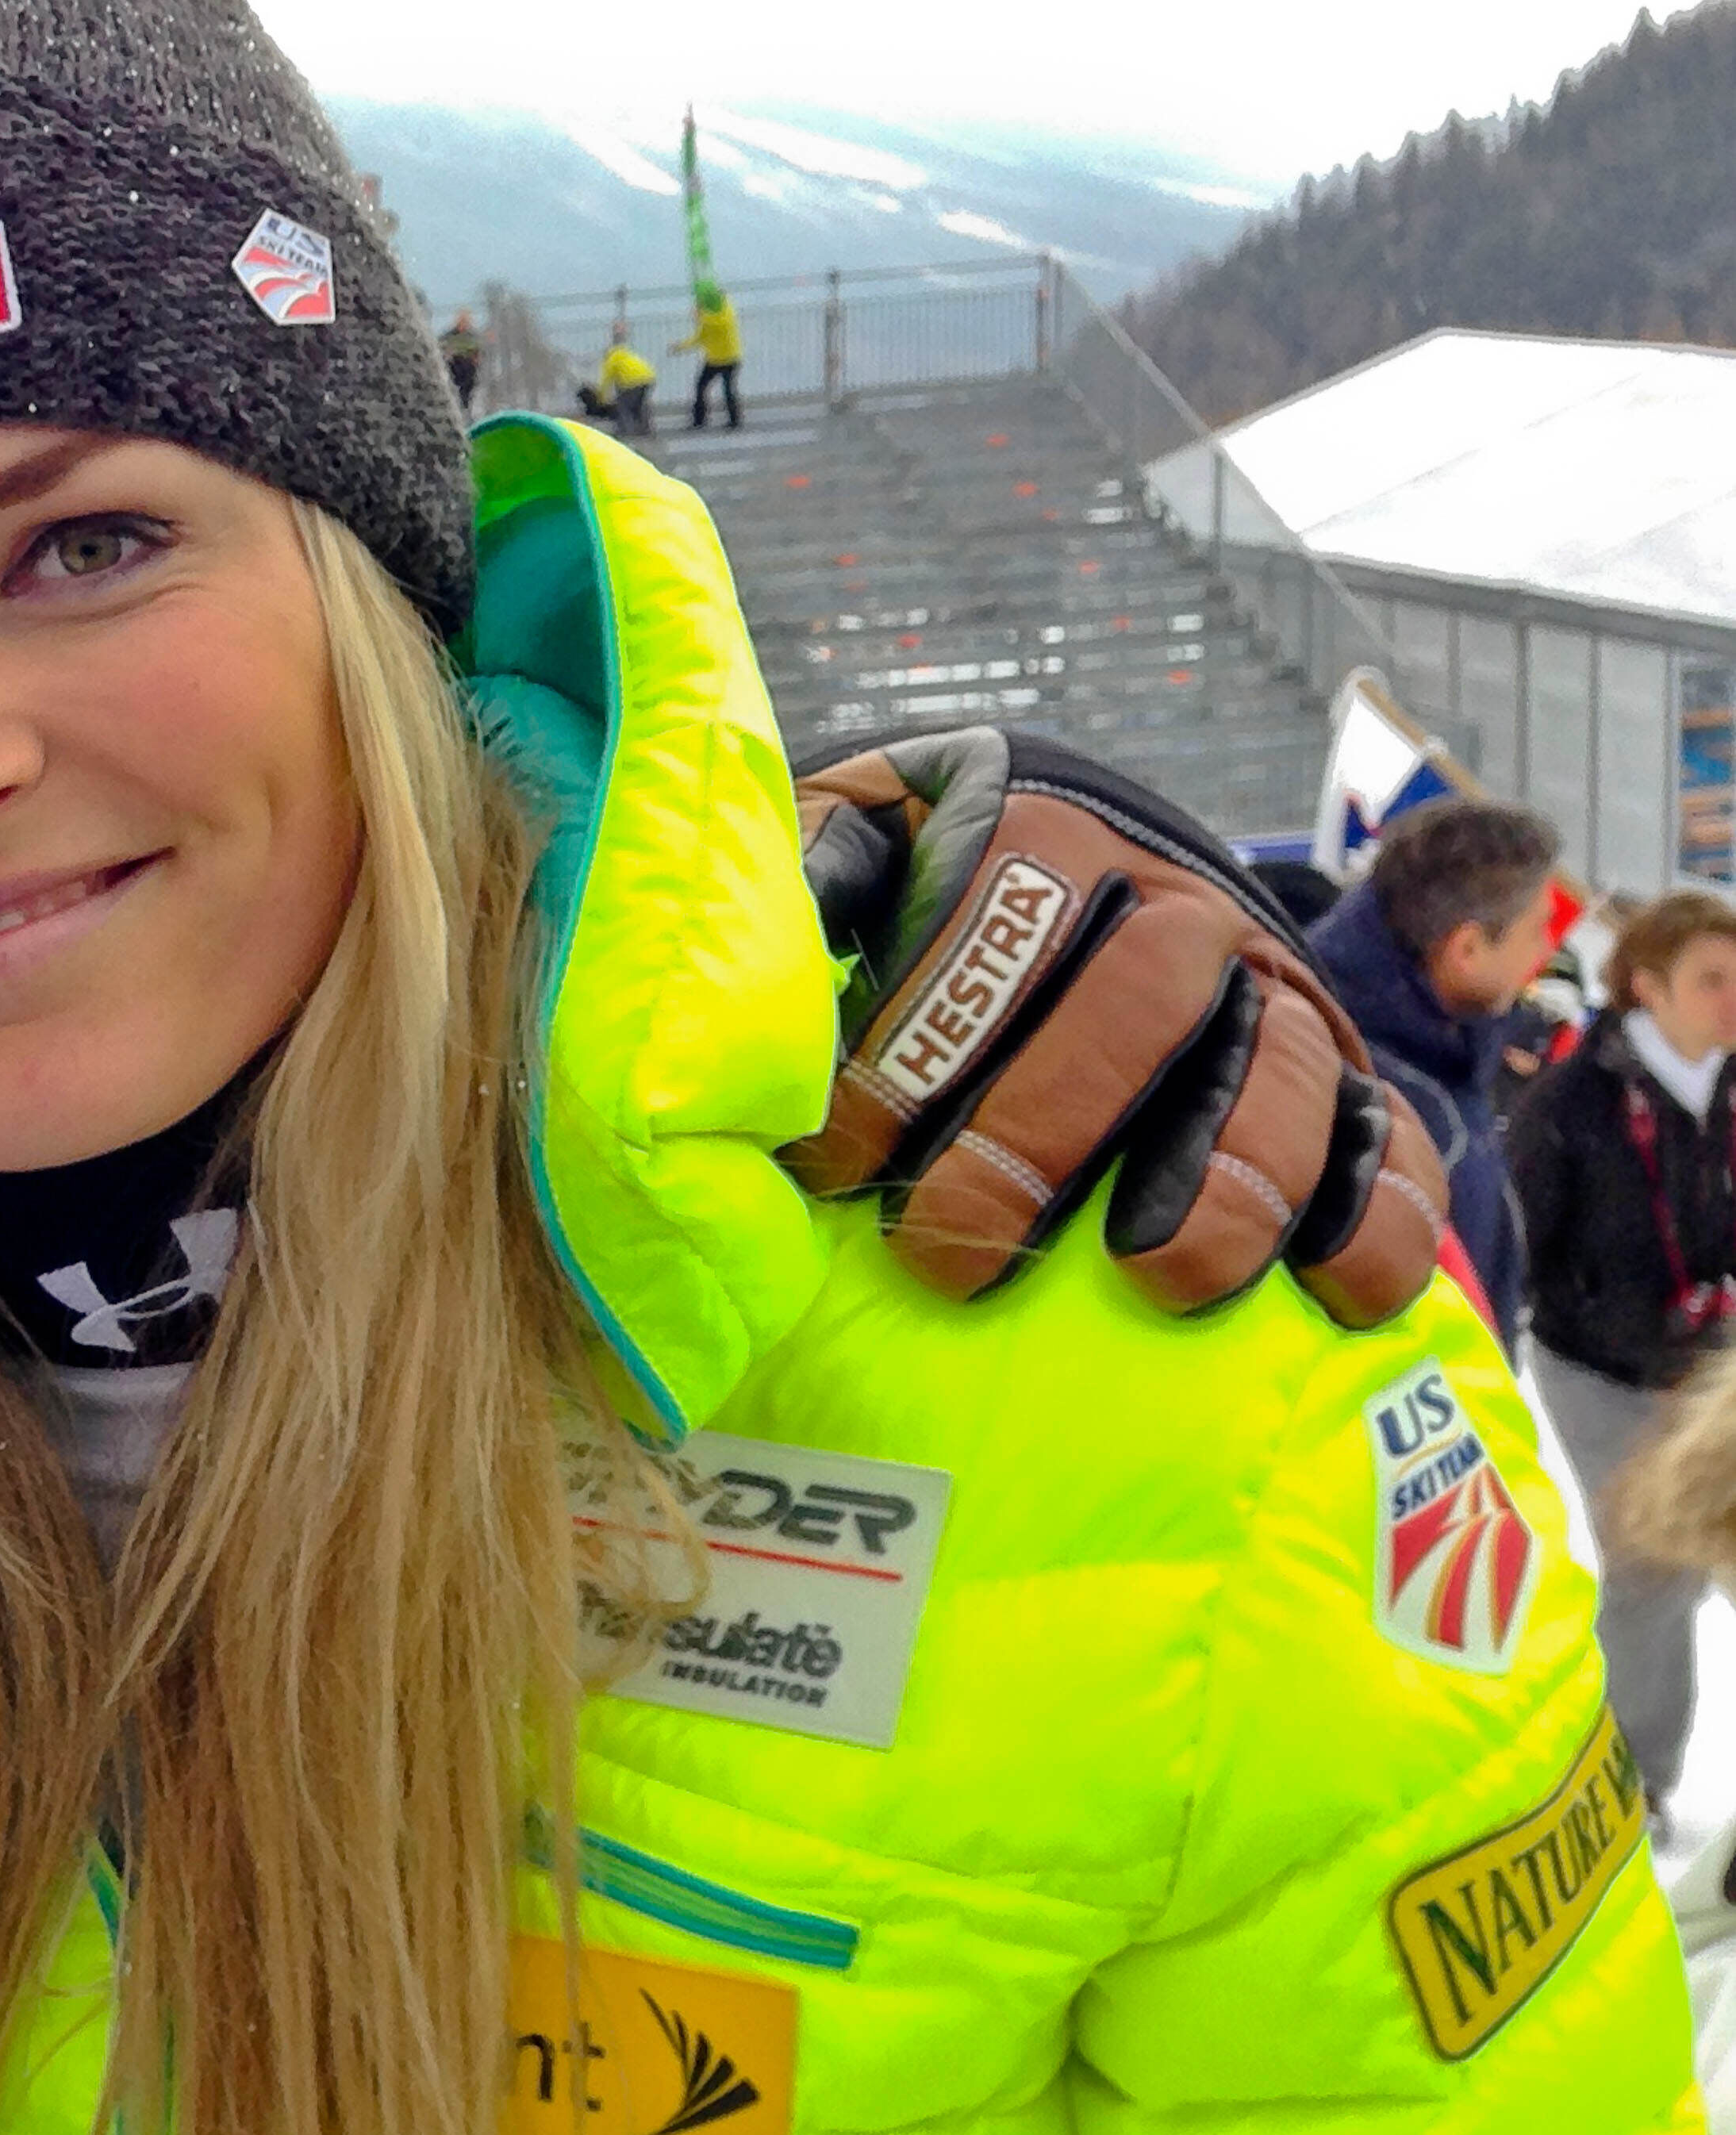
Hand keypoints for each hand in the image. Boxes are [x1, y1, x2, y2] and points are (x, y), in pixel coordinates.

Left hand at [787, 728, 1447, 1324]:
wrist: (1091, 858)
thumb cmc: (930, 880)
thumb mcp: (857, 840)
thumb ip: (805, 871)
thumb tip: (747, 930)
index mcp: (1044, 837)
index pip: (989, 936)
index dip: (907, 1057)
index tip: (834, 1168)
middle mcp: (1173, 904)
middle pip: (1133, 1008)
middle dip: (1036, 1138)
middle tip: (946, 1253)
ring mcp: (1271, 989)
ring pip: (1273, 1074)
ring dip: (1221, 1184)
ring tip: (1150, 1283)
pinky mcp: (1342, 1071)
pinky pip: (1387, 1141)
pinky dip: (1374, 1220)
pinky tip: (1332, 1297)